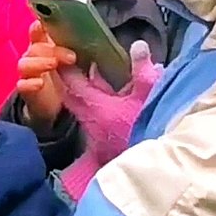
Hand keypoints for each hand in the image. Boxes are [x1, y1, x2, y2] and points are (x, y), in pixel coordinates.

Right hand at [15, 20, 75, 129]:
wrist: (56, 106)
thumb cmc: (65, 77)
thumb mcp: (73, 62)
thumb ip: (77, 50)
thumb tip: (96, 41)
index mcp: (44, 46)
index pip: (37, 32)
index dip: (39, 26)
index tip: (43, 22)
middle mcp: (33, 57)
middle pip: (35, 48)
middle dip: (52, 50)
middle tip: (71, 57)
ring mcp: (28, 74)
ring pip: (25, 64)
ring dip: (39, 62)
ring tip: (53, 64)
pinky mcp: (26, 91)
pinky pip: (22, 85)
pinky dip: (29, 83)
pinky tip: (39, 83)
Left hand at [55, 42, 162, 200]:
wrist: (151, 171)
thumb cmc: (148, 131)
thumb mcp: (148, 98)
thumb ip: (142, 71)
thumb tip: (138, 45)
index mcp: (95, 107)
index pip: (71, 82)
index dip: (66, 66)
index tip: (64, 52)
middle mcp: (89, 121)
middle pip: (72, 95)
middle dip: (72, 78)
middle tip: (77, 62)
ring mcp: (95, 136)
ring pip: (83, 108)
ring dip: (87, 93)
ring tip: (99, 78)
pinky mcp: (103, 147)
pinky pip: (94, 120)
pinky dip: (98, 107)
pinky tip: (114, 102)